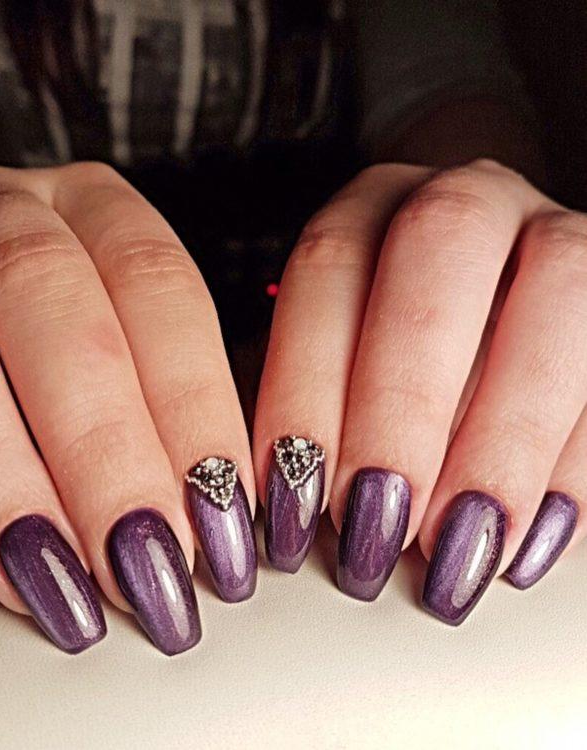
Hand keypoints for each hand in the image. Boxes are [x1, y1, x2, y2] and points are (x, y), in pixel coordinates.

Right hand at [0, 161, 256, 653]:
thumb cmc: (63, 337)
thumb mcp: (140, 348)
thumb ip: (170, 416)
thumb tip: (215, 526)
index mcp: (96, 207)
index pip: (157, 285)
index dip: (193, 406)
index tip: (217, 519)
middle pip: (44, 297)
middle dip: (97, 448)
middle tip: (139, 567)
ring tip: (47, 584)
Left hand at [255, 159, 584, 622]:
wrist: (498, 289)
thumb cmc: (388, 343)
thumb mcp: (330, 364)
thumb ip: (306, 413)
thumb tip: (271, 510)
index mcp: (376, 208)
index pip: (329, 266)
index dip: (305, 386)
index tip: (292, 501)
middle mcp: (472, 202)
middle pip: (440, 253)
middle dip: (402, 398)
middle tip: (373, 524)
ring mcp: (564, 236)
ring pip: (559, 300)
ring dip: (501, 439)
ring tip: (455, 549)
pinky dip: (576, 469)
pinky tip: (525, 543)